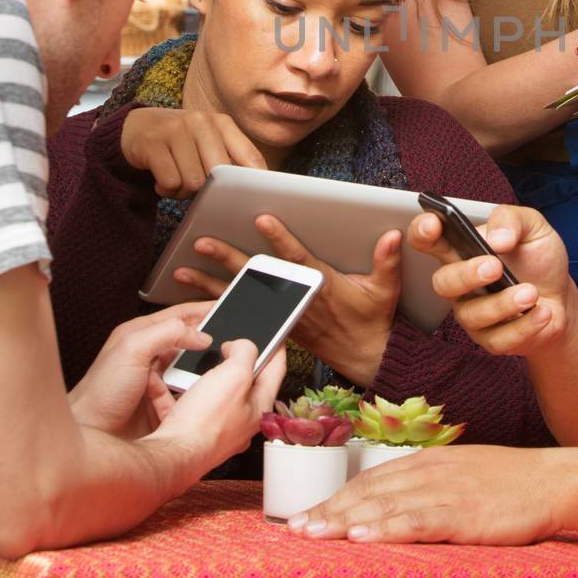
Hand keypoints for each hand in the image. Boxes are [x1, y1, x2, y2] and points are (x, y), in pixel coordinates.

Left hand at [67, 302, 217, 437]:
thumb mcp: (132, 349)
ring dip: (203, 371)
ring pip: (190, 369)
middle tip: (232, 343)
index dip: (203, 310)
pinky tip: (205, 396)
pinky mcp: (161, 403)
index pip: (179, 315)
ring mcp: (156, 381)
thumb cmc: (99, 394)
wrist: (89, 437)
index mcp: (140, 335)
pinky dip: (197, 394)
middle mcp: (149, 356)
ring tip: (221, 371)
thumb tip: (200, 334)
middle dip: (209, 342)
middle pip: (187, 341)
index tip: (227, 307)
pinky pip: (187, 394)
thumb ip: (167, 332)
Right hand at [119, 107, 265, 198]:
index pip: (250, 157)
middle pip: (220, 174)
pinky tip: (162, 182)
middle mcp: (201, 122)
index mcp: (222, 123)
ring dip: (184, 192)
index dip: (255, 183)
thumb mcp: (208, 142)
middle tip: (196, 188)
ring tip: (177, 182)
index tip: (255, 200)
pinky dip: (167, 190)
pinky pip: (170, 182)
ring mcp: (175, 130)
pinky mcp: (152, 143)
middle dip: (210, 190)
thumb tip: (251, 191)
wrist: (137, 126)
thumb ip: (230, 158)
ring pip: (194, 182)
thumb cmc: (181, 142)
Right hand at [149, 340, 286, 470]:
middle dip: (239, 362)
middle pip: (246, 382)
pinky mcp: (194, 432)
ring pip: (217, 393)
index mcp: (259, 407)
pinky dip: (182, 390)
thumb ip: (245, 353)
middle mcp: (241, 420)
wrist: (173, 455)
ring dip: (208, 376)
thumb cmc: (206, 422)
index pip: (276, 371)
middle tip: (232, 345)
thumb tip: (241, 346)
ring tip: (201, 363)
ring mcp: (218, 428)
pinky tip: (171, 382)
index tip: (276, 336)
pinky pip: (190, 404)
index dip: (277, 349)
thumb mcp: (235, 375)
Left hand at [173, 215, 401, 385]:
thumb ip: (387, 261)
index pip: (296, 259)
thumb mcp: (385, 291)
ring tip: (181, 271)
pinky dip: (221, 305)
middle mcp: (296, 301)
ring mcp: (284, 315)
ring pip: (243, 295)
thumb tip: (395, 234)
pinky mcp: (279, 325)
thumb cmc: (374, 321)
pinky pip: (244, 313)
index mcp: (321, 287)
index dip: (279, 238)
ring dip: (210, 283)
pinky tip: (196, 300)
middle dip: (227, 258)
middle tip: (202, 243)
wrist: (366, 358)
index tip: (261, 219)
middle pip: (256, 276)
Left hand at [288, 446, 564, 544]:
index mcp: (426, 462)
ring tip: (313, 534)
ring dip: (344, 521)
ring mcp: (444, 492)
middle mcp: (428, 472)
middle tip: (293, 529)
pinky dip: (386, 529)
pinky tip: (362, 536)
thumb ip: (426, 487)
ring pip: (383, 506)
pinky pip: (416, 521)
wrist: (554, 480)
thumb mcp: (461, 475)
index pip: (368, 482)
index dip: (333, 500)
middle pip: (367, 493)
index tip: (303, 517)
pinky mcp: (462, 514)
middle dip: (328, 512)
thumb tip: (390, 507)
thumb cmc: (510, 483)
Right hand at [408, 204, 576, 356]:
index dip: (422, 232)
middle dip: (466, 274)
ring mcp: (473, 313)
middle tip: (496, 266)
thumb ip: (512, 220)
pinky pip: (498, 338)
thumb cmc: (539, 260)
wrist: (563, 298)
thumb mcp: (533, 227)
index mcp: (462, 249)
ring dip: (503, 303)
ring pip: (471, 315)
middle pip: (442, 282)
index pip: (428, 240)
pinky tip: (542, 312)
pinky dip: (525, 325)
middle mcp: (460, 283)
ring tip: (531, 293)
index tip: (434, 223)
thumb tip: (496, 238)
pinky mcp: (491, 339)